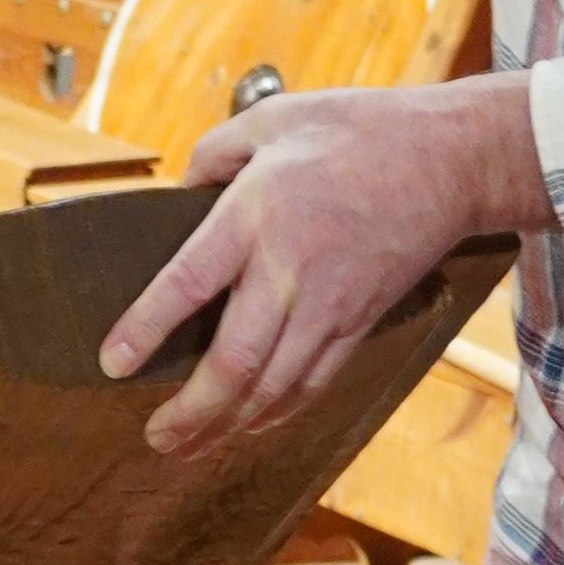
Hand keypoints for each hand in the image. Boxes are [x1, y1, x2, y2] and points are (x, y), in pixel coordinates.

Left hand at [100, 71, 541, 458]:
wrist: (450, 159)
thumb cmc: (360, 129)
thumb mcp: (273, 117)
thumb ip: (215, 153)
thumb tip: (181, 191)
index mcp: (257, 214)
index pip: (187, 283)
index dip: (145, 329)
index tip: (113, 363)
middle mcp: (290, 270)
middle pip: (233, 362)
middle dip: (190, 411)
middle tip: (155, 437)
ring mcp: (330, 304)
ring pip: (274, 387)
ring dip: (229, 426)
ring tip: (190, 446)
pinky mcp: (361, 321)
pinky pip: (316, 381)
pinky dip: (280, 412)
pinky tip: (252, 424)